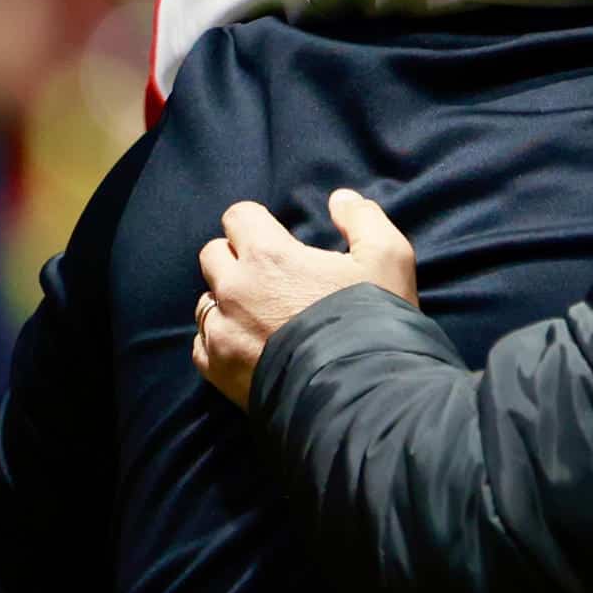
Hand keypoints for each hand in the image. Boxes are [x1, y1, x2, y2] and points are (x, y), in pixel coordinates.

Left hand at [193, 189, 417, 408]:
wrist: (359, 393)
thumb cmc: (374, 318)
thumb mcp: (389, 257)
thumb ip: (363, 219)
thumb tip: (340, 199)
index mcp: (268, 255)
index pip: (237, 217)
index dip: (257, 222)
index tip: (276, 236)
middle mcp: (233, 290)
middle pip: (213, 255)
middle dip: (237, 257)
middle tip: (270, 275)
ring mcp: (221, 333)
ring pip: (205, 302)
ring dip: (227, 301)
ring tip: (261, 315)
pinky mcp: (218, 371)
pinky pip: (203, 344)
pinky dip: (221, 341)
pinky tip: (250, 346)